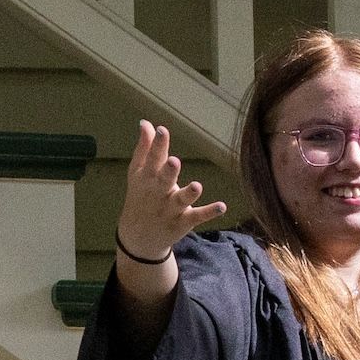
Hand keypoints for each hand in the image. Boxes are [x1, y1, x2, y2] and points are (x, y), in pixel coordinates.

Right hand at [114, 120, 222, 266]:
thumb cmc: (140, 196)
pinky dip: (209, 212)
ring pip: (180, 200)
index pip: (152, 159)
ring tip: (196, 186)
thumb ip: (145, 148)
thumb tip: (146, 123)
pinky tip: (222, 206)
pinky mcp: (183, 222)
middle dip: (168, 171)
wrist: (138, 237)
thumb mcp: (138, 173)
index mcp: (147, 178)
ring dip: (188, 194)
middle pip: (164, 180)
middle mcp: (158, 193)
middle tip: (174, 161)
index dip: (157, 145)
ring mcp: (170, 209)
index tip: (162, 130)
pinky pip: (197, 216)